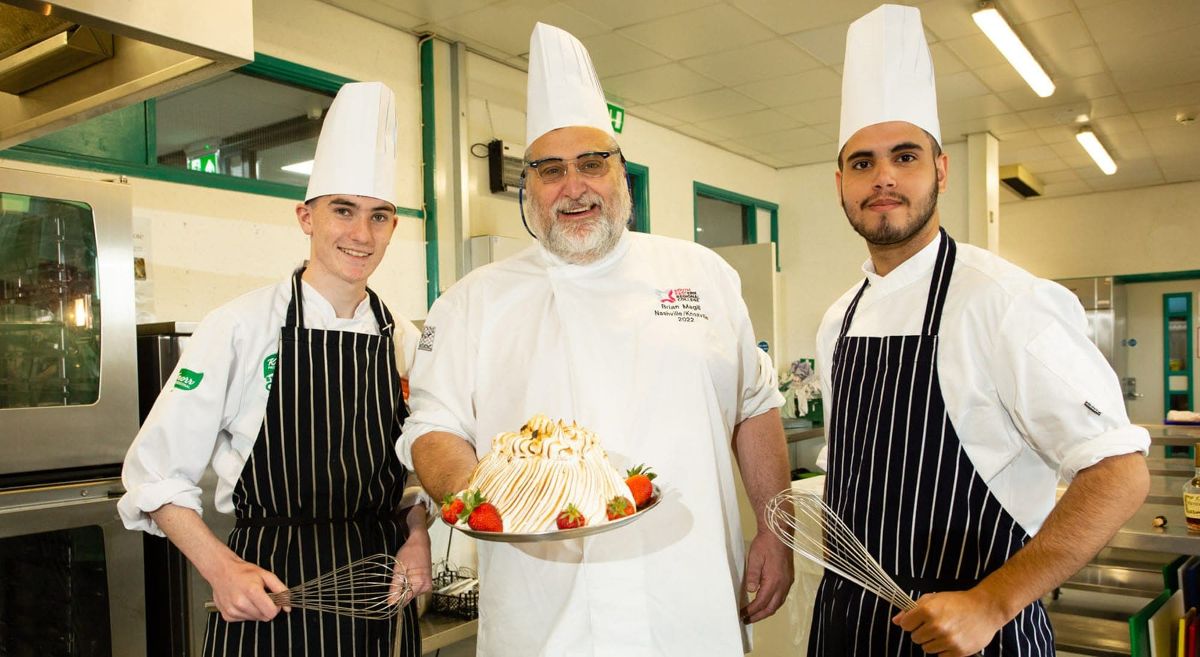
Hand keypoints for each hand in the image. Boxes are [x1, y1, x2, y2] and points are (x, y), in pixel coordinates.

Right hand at [208, 557, 289, 622]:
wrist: (222, 571)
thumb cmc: (244, 572)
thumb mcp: (267, 575)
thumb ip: (281, 590)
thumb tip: (288, 607)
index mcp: (252, 591)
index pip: (271, 613)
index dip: (276, 607)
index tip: (274, 600)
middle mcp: (240, 602)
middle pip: (264, 617)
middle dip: (266, 608)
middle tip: (261, 597)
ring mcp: (232, 610)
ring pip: (255, 619)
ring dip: (256, 611)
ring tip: (250, 598)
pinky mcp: (227, 616)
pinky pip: (244, 620)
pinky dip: (246, 613)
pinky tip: (242, 602)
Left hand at [394, 525, 432, 603]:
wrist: (420, 541)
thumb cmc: (410, 551)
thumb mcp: (399, 568)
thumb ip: (396, 586)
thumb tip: (391, 602)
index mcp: (420, 583)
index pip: (405, 600)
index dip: (395, 599)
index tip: (387, 596)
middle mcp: (426, 586)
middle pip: (408, 598)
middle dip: (399, 592)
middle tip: (394, 580)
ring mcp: (427, 584)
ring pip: (411, 593)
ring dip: (404, 588)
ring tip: (401, 575)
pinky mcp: (426, 582)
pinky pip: (414, 588)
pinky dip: (408, 584)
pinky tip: (406, 575)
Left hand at [739, 530, 793, 622]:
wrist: (778, 533)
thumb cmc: (764, 544)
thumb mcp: (754, 558)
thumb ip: (753, 575)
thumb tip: (751, 590)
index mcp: (774, 581)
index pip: (761, 602)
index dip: (751, 611)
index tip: (742, 615)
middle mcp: (783, 584)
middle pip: (771, 607)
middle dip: (759, 616)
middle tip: (747, 620)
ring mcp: (787, 582)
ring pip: (778, 603)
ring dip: (767, 611)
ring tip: (755, 615)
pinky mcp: (788, 578)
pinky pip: (781, 596)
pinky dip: (773, 603)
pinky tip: (766, 602)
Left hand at [892, 589, 1006, 655]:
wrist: (986, 609)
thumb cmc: (958, 602)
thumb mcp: (933, 598)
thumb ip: (912, 609)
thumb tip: (896, 621)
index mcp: (928, 610)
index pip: (905, 625)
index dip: (911, 622)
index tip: (918, 620)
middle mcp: (936, 626)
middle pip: (915, 638)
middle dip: (922, 632)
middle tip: (935, 625)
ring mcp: (948, 640)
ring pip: (926, 649)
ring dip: (933, 642)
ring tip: (946, 631)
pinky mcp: (958, 652)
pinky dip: (944, 651)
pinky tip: (952, 640)